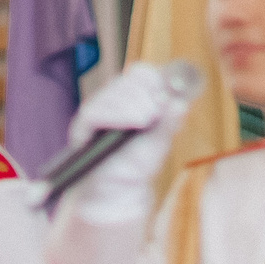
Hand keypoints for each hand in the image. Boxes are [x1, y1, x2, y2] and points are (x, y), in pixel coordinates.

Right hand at [62, 64, 194, 224]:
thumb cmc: (138, 163)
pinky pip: (95, 111)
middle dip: (146, 93)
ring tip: (147, 121)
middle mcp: (112, 99)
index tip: (165, 94)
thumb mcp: (160, 142)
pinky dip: (118, 114)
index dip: (154, 79)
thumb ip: (169, 123)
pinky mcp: (83, 126)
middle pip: (127, 79)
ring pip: (113, 93)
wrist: (118, 190)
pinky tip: (136, 122)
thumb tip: (181, 102)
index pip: (141, 73)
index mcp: (132, 98)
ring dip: (134, 103)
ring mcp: (96, 110)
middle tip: (157, 111)